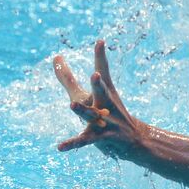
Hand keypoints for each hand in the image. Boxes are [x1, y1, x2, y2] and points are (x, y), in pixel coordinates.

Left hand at [52, 39, 147, 153]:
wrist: (133, 138)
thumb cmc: (107, 111)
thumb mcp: (86, 94)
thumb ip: (68, 77)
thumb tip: (55, 56)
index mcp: (103, 91)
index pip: (102, 70)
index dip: (100, 56)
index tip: (99, 41)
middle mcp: (105, 104)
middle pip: (101, 91)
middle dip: (98, 84)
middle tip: (96, 74)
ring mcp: (104, 121)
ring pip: (91, 115)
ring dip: (83, 110)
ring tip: (72, 105)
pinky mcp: (100, 137)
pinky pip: (84, 140)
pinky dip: (72, 143)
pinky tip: (59, 147)